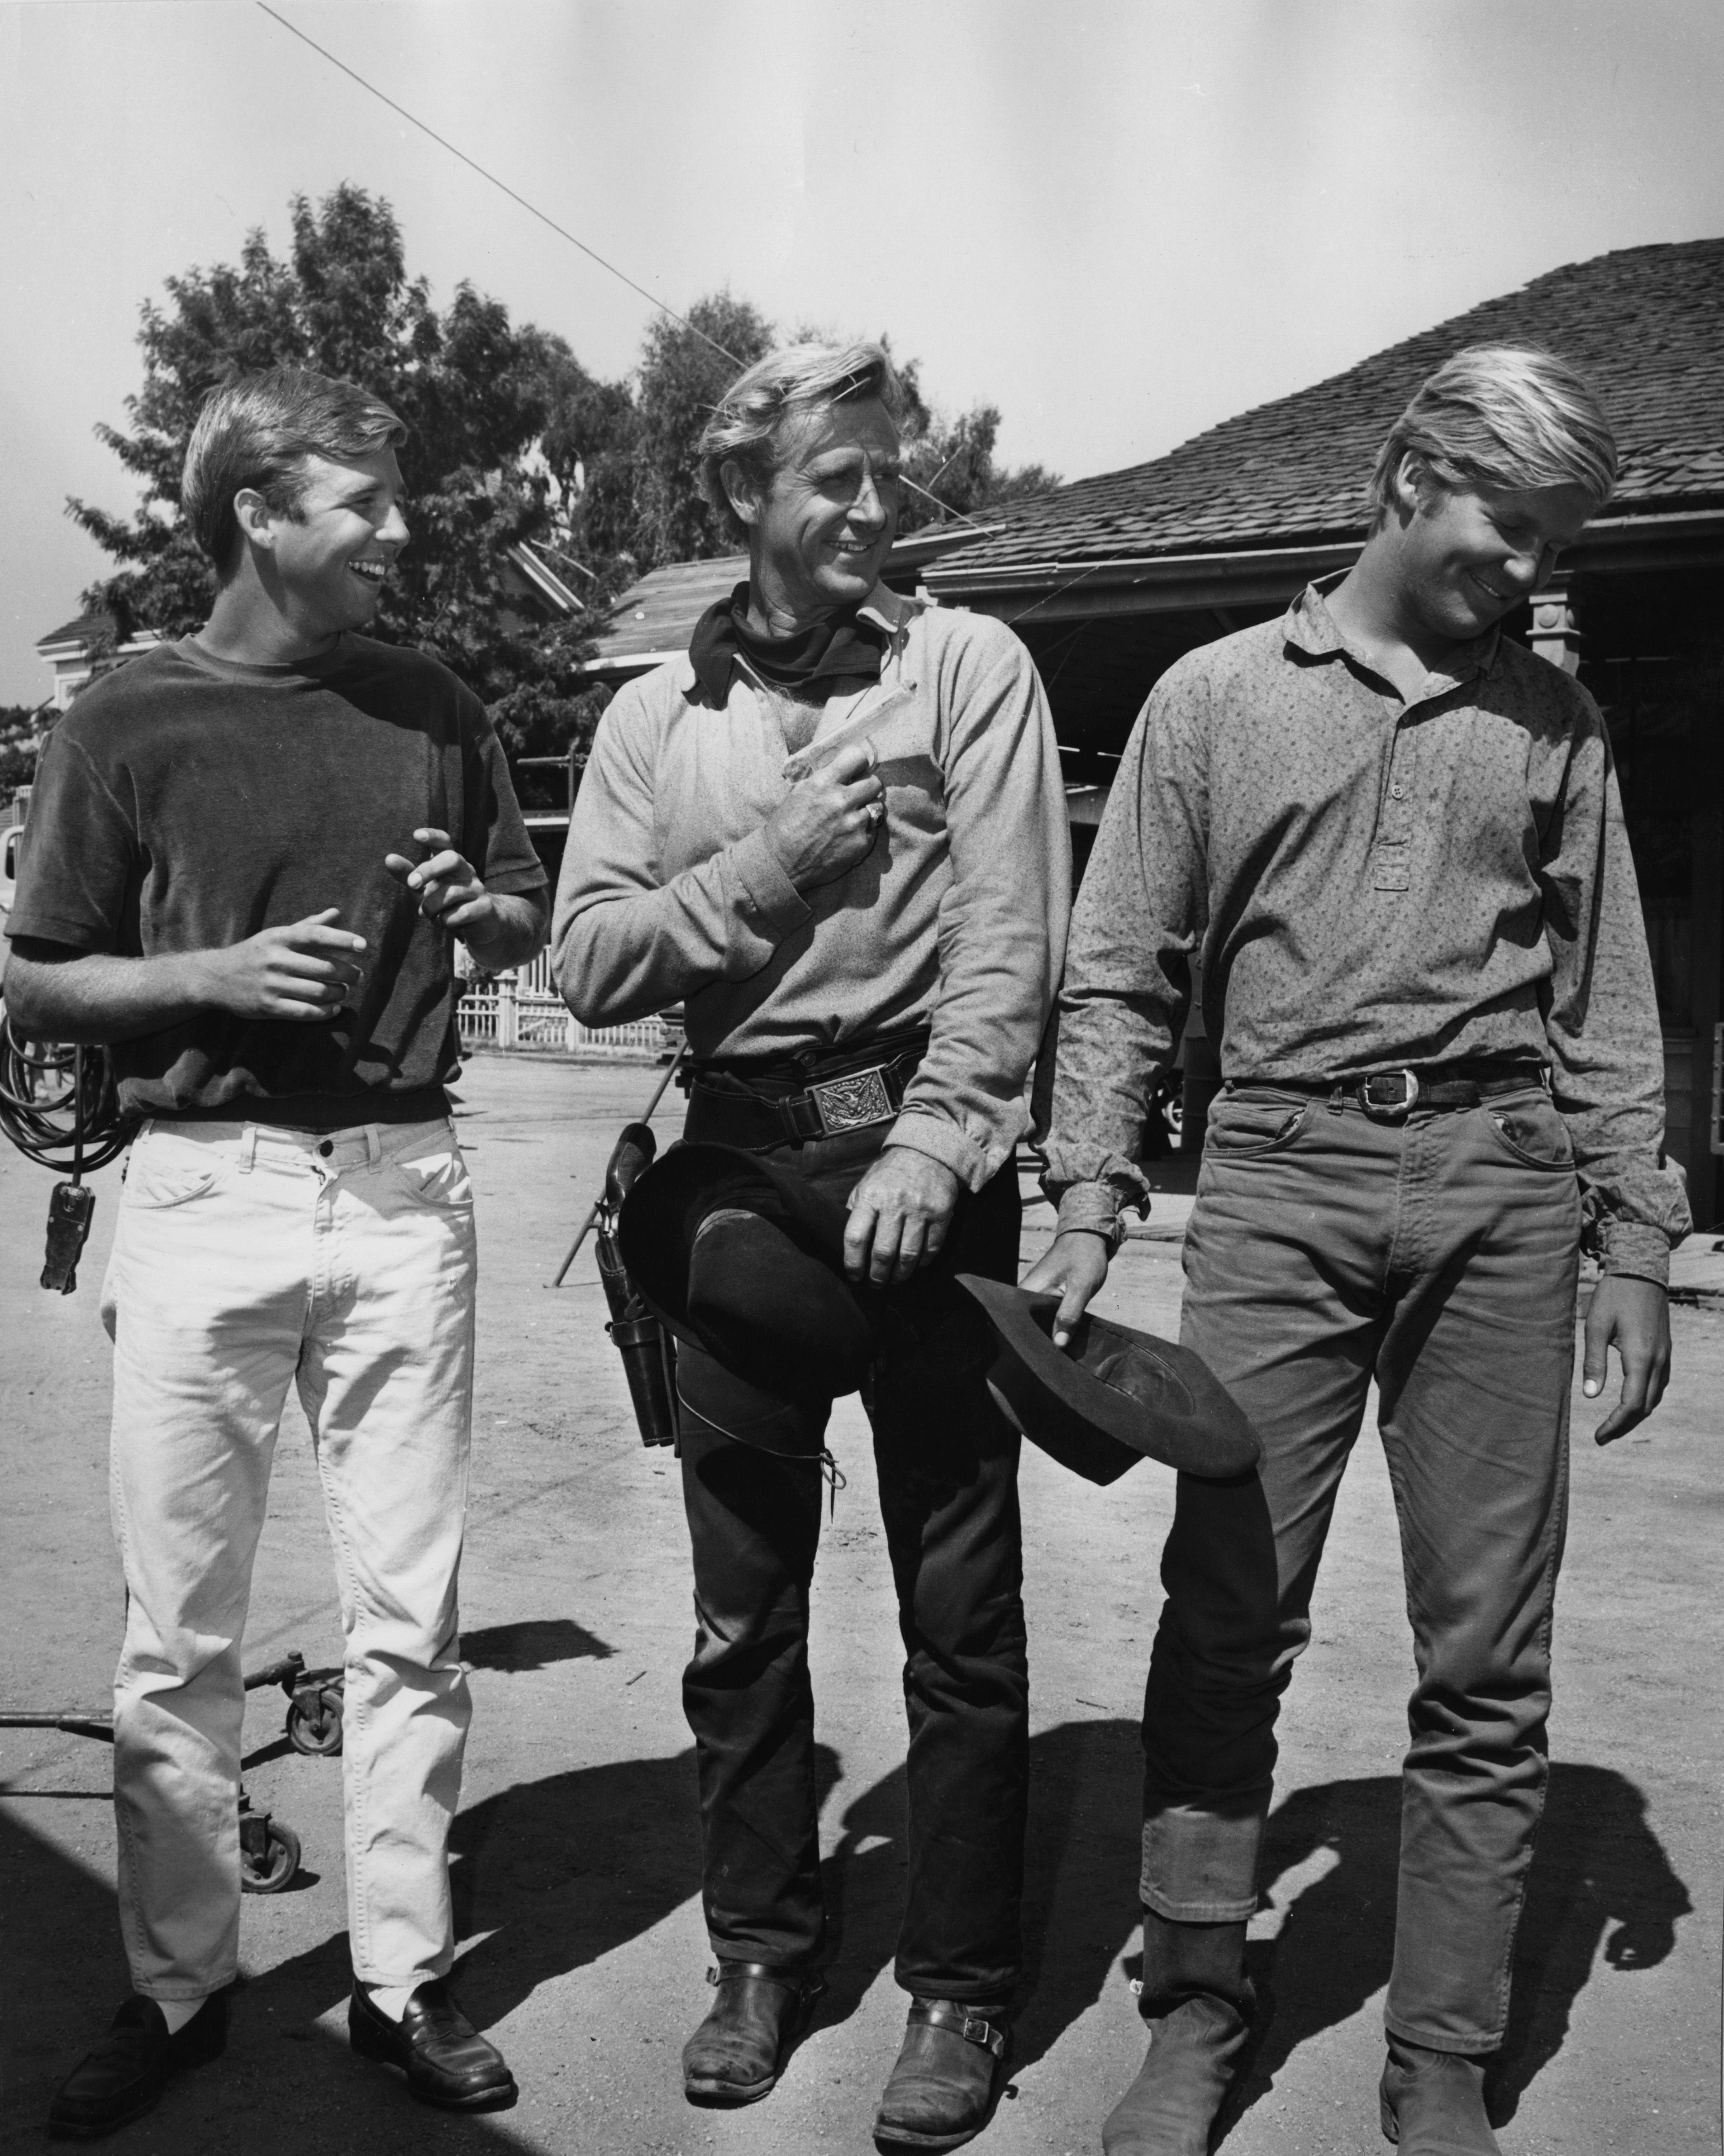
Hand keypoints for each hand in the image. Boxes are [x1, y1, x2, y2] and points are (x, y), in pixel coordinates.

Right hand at [200, 909, 365, 1021]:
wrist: (214, 978)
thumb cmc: (254, 954)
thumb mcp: (276, 935)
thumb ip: (307, 926)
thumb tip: (336, 912)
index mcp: (279, 938)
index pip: (316, 935)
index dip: (342, 939)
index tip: (363, 945)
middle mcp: (275, 960)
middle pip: (324, 968)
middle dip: (348, 973)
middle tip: (357, 976)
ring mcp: (271, 984)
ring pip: (319, 991)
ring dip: (339, 993)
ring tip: (344, 991)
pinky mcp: (268, 1007)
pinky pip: (306, 1012)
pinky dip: (325, 1012)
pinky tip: (334, 1008)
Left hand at [385, 827, 497, 940]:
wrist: (480, 924)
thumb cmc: (446, 903)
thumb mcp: (424, 889)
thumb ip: (408, 874)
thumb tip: (389, 858)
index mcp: (451, 862)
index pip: (445, 842)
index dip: (433, 836)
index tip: (416, 835)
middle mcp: (467, 871)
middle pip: (452, 858)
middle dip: (429, 870)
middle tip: (411, 884)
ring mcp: (478, 888)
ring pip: (451, 893)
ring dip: (431, 906)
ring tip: (427, 914)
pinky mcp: (485, 907)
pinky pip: (460, 913)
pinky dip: (446, 920)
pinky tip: (446, 921)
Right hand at [764, 741, 884, 891]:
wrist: (781, 864)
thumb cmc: (784, 828)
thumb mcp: (797, 793)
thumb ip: (821, 779)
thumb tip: (840, 768)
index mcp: (823, 783)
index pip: (857, 758)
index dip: (859, 763)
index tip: (856, 770)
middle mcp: (841, 800)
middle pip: (874, 782)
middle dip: (867, 787)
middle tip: (858, 795)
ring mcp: (853, 823)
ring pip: (877, 807)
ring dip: (866, 810)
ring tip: (851, 818)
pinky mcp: (861, 843)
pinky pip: (873, 829)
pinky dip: (863, 831)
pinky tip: (847, 836)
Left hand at [843, 1145, 960, 1285]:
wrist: (928, 1152)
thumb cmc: (890, 1174)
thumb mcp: (866, 1185)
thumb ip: (857, 1211)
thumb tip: (847, 1243)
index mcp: (871, 1197)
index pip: (856, 1237)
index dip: (852, 1262)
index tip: (853, 1275)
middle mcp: (895, 1203)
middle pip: (883, 1252)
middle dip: (877, 1275)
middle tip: (875, 1283)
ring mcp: (920, 1209)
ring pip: (908, 1255)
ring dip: (900, 1275)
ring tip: (894, 1279)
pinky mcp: (941, 1214)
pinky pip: (931, 1249)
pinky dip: (922, 1263)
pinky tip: (914, 1266)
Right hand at [1020, 1229, 1110, 1347]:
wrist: (1088, 1238)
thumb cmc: (1084, 1258)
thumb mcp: (1081, 1287)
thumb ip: (1069, 1315)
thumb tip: (1059, 1344)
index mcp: (1027, 1291)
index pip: (1018, 1325)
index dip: (1030, 1344)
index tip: (1043, 1358)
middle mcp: (1025, 1294)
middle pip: (1027, 1327)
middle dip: (1040, 1343)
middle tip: (1056, 1358)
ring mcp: (1033, 1295)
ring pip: (1037, 1323)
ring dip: (1048, 1335)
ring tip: (1059, 1352)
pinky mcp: (1043, 1297)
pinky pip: (1044, 1317)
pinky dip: (1053, 1326)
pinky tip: (1063, 1336)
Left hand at [1583, 1273, 1671, 1443]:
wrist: (1642, 1271)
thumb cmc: (1614, 1296)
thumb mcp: (1596, 1326)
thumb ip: (1594, 1362)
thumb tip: (1590, 1395)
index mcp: (1640, 1358)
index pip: (1632, 1405)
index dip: (1616, 1425)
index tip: (1599, 1437)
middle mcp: (1659, 1361)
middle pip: (1646, 1406)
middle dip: (1625, 1424)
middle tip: (1603, 1436)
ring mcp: (1665, 1356)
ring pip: (1655, 1396)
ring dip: (1636, 1413)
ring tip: (1614, 1422)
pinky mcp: (1666, 1349)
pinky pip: (1659, 1383)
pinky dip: (1645, 1398)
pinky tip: (1630, 1398)